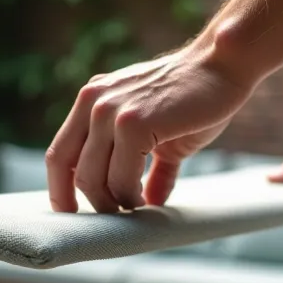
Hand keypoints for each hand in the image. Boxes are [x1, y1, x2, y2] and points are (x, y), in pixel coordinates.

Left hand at [46, 47, 253, 212]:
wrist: (222, 66)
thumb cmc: (195, 97)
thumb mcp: (159, 130)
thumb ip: (148, 165)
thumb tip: (149, 201)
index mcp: (91, 101)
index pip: (60, 153)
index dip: (61, 189)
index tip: (73, 214)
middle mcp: (92, 103)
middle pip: (71, 170)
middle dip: (92, 202)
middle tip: (117, 217)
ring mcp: (110, 111)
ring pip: (92, 178)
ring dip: (113, 204)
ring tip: (135, 210)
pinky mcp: (132, 123)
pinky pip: (121, 178)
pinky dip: (131, 197)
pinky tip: (147, 201)